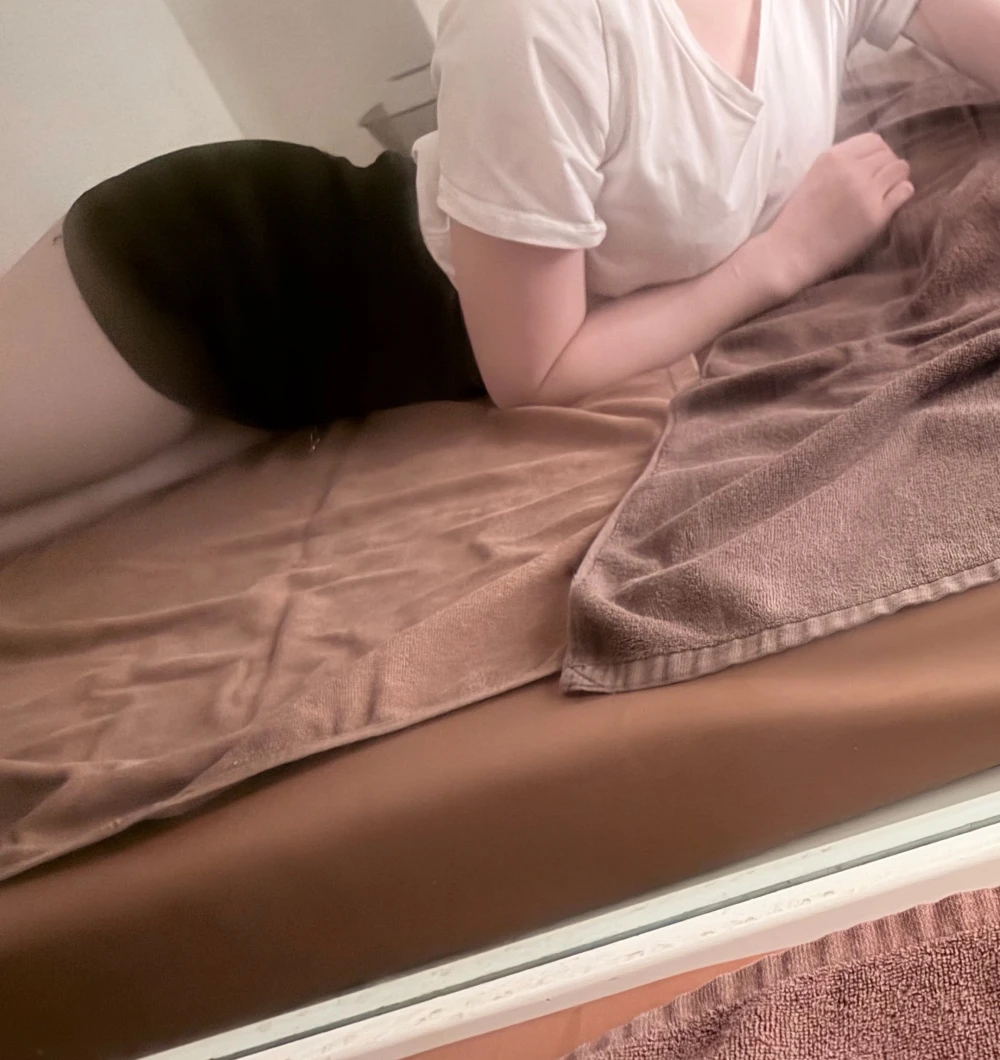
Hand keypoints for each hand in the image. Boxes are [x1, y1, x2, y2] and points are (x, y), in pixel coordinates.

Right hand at [762, 133, 914, 296]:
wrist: (790, 253)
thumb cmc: (798, 220)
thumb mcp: (813, 178)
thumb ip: (839, 165)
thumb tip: (869, 160)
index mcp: (833, 157)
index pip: (873, 140)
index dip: (877, 153)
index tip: (872, 168)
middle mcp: (851, 169)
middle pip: (888, 154)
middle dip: (887, 167)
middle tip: (879, 186)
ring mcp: (865, 191)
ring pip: (900, 169)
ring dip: (896, 180)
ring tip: (886, 194)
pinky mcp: (876, 215)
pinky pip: (904, 191)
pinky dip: (902, 194)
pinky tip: (891, 204)